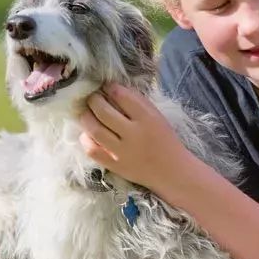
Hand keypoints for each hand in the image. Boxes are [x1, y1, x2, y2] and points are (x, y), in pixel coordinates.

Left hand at [78, 83, 194, 189]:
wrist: (172, 171)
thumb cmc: (165, 140)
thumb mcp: (157, 116)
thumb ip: (138, 102)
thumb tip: (115, 89)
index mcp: (147, 118)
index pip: (122, 96)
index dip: (110, 87)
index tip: (106, 86)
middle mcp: (134, 134)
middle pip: (104, 111)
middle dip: (93, 100)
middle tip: (92, 97)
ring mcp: (122, 151)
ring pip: (95, 130)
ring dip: (86, 117)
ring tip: (86, 113)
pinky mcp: (115, 166)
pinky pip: (93, 150)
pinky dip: (86, 139)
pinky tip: (88, 134)